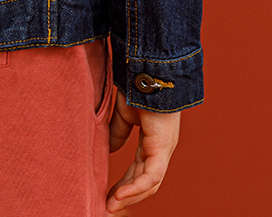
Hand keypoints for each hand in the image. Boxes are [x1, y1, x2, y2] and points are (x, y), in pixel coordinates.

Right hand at [105, 90, 180, 211]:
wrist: (146, 69)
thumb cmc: (137, 86)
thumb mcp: (123, 114)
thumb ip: (118, 133)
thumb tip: (110, 150)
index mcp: (152, 142)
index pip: (139, 171)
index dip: (124, 185)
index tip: (108, 196)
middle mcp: (160, 149)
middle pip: (145, 183)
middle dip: (126, 197)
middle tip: (107, 208)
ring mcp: (163, 149)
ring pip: (149, 184)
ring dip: (129, 197)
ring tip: (110, 206)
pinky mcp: (162, 147)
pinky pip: (151, 175)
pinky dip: (135, 188)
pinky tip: (119, 196)